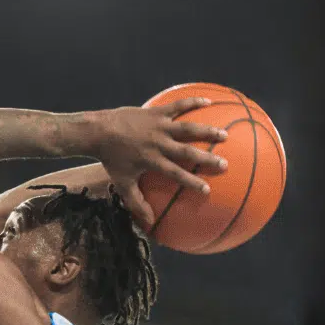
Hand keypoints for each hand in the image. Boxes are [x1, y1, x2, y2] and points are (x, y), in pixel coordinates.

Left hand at [86, 99, 229, 230]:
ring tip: (225, 134)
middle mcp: (158, 144)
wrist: (99, 131)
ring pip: (187, 128)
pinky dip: (194, 102)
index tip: (207, 190)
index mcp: (152, 161)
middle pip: (187, 152)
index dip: (192, 182)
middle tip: (225, 164)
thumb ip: (136, 203)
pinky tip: (209, 102)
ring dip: (207, 131)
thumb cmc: (112, 160)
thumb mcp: (122, 184)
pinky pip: (178, 105)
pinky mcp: (156, 112)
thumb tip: (150, 223)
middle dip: (206, 159)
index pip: (175, 174)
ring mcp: (158, 126)